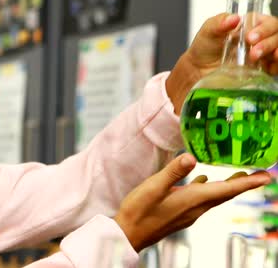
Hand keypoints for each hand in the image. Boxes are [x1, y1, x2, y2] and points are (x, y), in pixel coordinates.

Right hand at [113, 153, 270, 251]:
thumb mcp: (153, 187)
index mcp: (192, 200)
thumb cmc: (138, 212)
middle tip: (260, 174)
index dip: (247, 182)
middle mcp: (194, 208)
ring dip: (227, 186)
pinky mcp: (179, 214)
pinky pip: (201, 200)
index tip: (265, 176)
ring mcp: (187, 213)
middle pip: (224, 194)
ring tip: (238, 176)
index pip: (226, 190)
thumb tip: (192, 157)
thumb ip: (173, 172)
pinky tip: (202, 181)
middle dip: (242, 183)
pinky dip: (208, 189)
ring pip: (213, 197)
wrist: (128, 234)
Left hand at [166, 14, 277, 113]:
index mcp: (251, 24)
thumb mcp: (208, 31)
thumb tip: (233, 18)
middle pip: (277, 34)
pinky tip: (268, 67)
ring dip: (274, 52)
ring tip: (256, 58)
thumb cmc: (205, 47)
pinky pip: (277, 66)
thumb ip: (218, 23)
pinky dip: (277, 65)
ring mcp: (264, 53)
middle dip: (268, 42)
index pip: (268, 22)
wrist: (199, 70)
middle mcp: (261, 37)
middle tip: (252, 52)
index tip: (250, 37)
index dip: (264, 28)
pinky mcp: (264, 69)